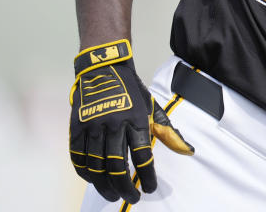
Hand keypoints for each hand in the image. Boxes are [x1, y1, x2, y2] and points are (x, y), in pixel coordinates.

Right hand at [68, 40, 193, 202]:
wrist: (104, 67)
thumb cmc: (131, 90)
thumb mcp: (152, 107)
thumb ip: (167, 132)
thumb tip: (188, 151)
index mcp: (136, 120)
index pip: (143, 157)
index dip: (147, 177)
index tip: (149, 188)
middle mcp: (114, 125)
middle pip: (117, 166)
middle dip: (125, 187)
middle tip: (131, 197)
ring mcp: (93, 126)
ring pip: (96, 166)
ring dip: (104, 185)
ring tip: (113, 195)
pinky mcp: (77, 127)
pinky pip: (78, 157)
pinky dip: (85, 173)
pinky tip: (93, 180)